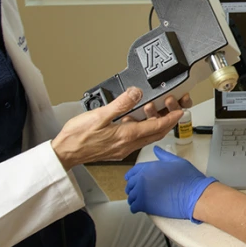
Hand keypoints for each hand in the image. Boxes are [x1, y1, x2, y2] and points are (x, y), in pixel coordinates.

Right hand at [51, 88, 184, 169]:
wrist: (65, 153)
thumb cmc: (78, 137)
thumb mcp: (99, 115)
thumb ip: (120, 104)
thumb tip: (136, 93)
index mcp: (126, 136)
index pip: (156, 127)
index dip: (171, 118)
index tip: (180, 111)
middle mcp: (127, 145)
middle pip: (155, 134)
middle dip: (167, 122)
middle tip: (173, 110)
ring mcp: (122, 149)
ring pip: (146, 137)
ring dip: (153, 126)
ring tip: (153, 112)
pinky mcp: (116, 151)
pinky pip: (135, 140)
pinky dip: (140, 130)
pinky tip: (132, 121)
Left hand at [124, 147, 216, 222]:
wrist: (193, 194)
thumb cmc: (188, 178)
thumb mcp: (177, 161)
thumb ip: (164, 155)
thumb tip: (156, 149)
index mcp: (149, 167)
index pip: (133, 171)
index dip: (132, 176)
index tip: (131, 179)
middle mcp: (143, 178)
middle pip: (130, 184)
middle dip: (133, 188)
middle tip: (139, 192)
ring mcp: (142, 192)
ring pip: (131, 196)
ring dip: (134, 198)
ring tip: (141, 201)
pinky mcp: (145, 205)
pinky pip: (133, 207)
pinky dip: (136, 208)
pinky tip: (141, 208)